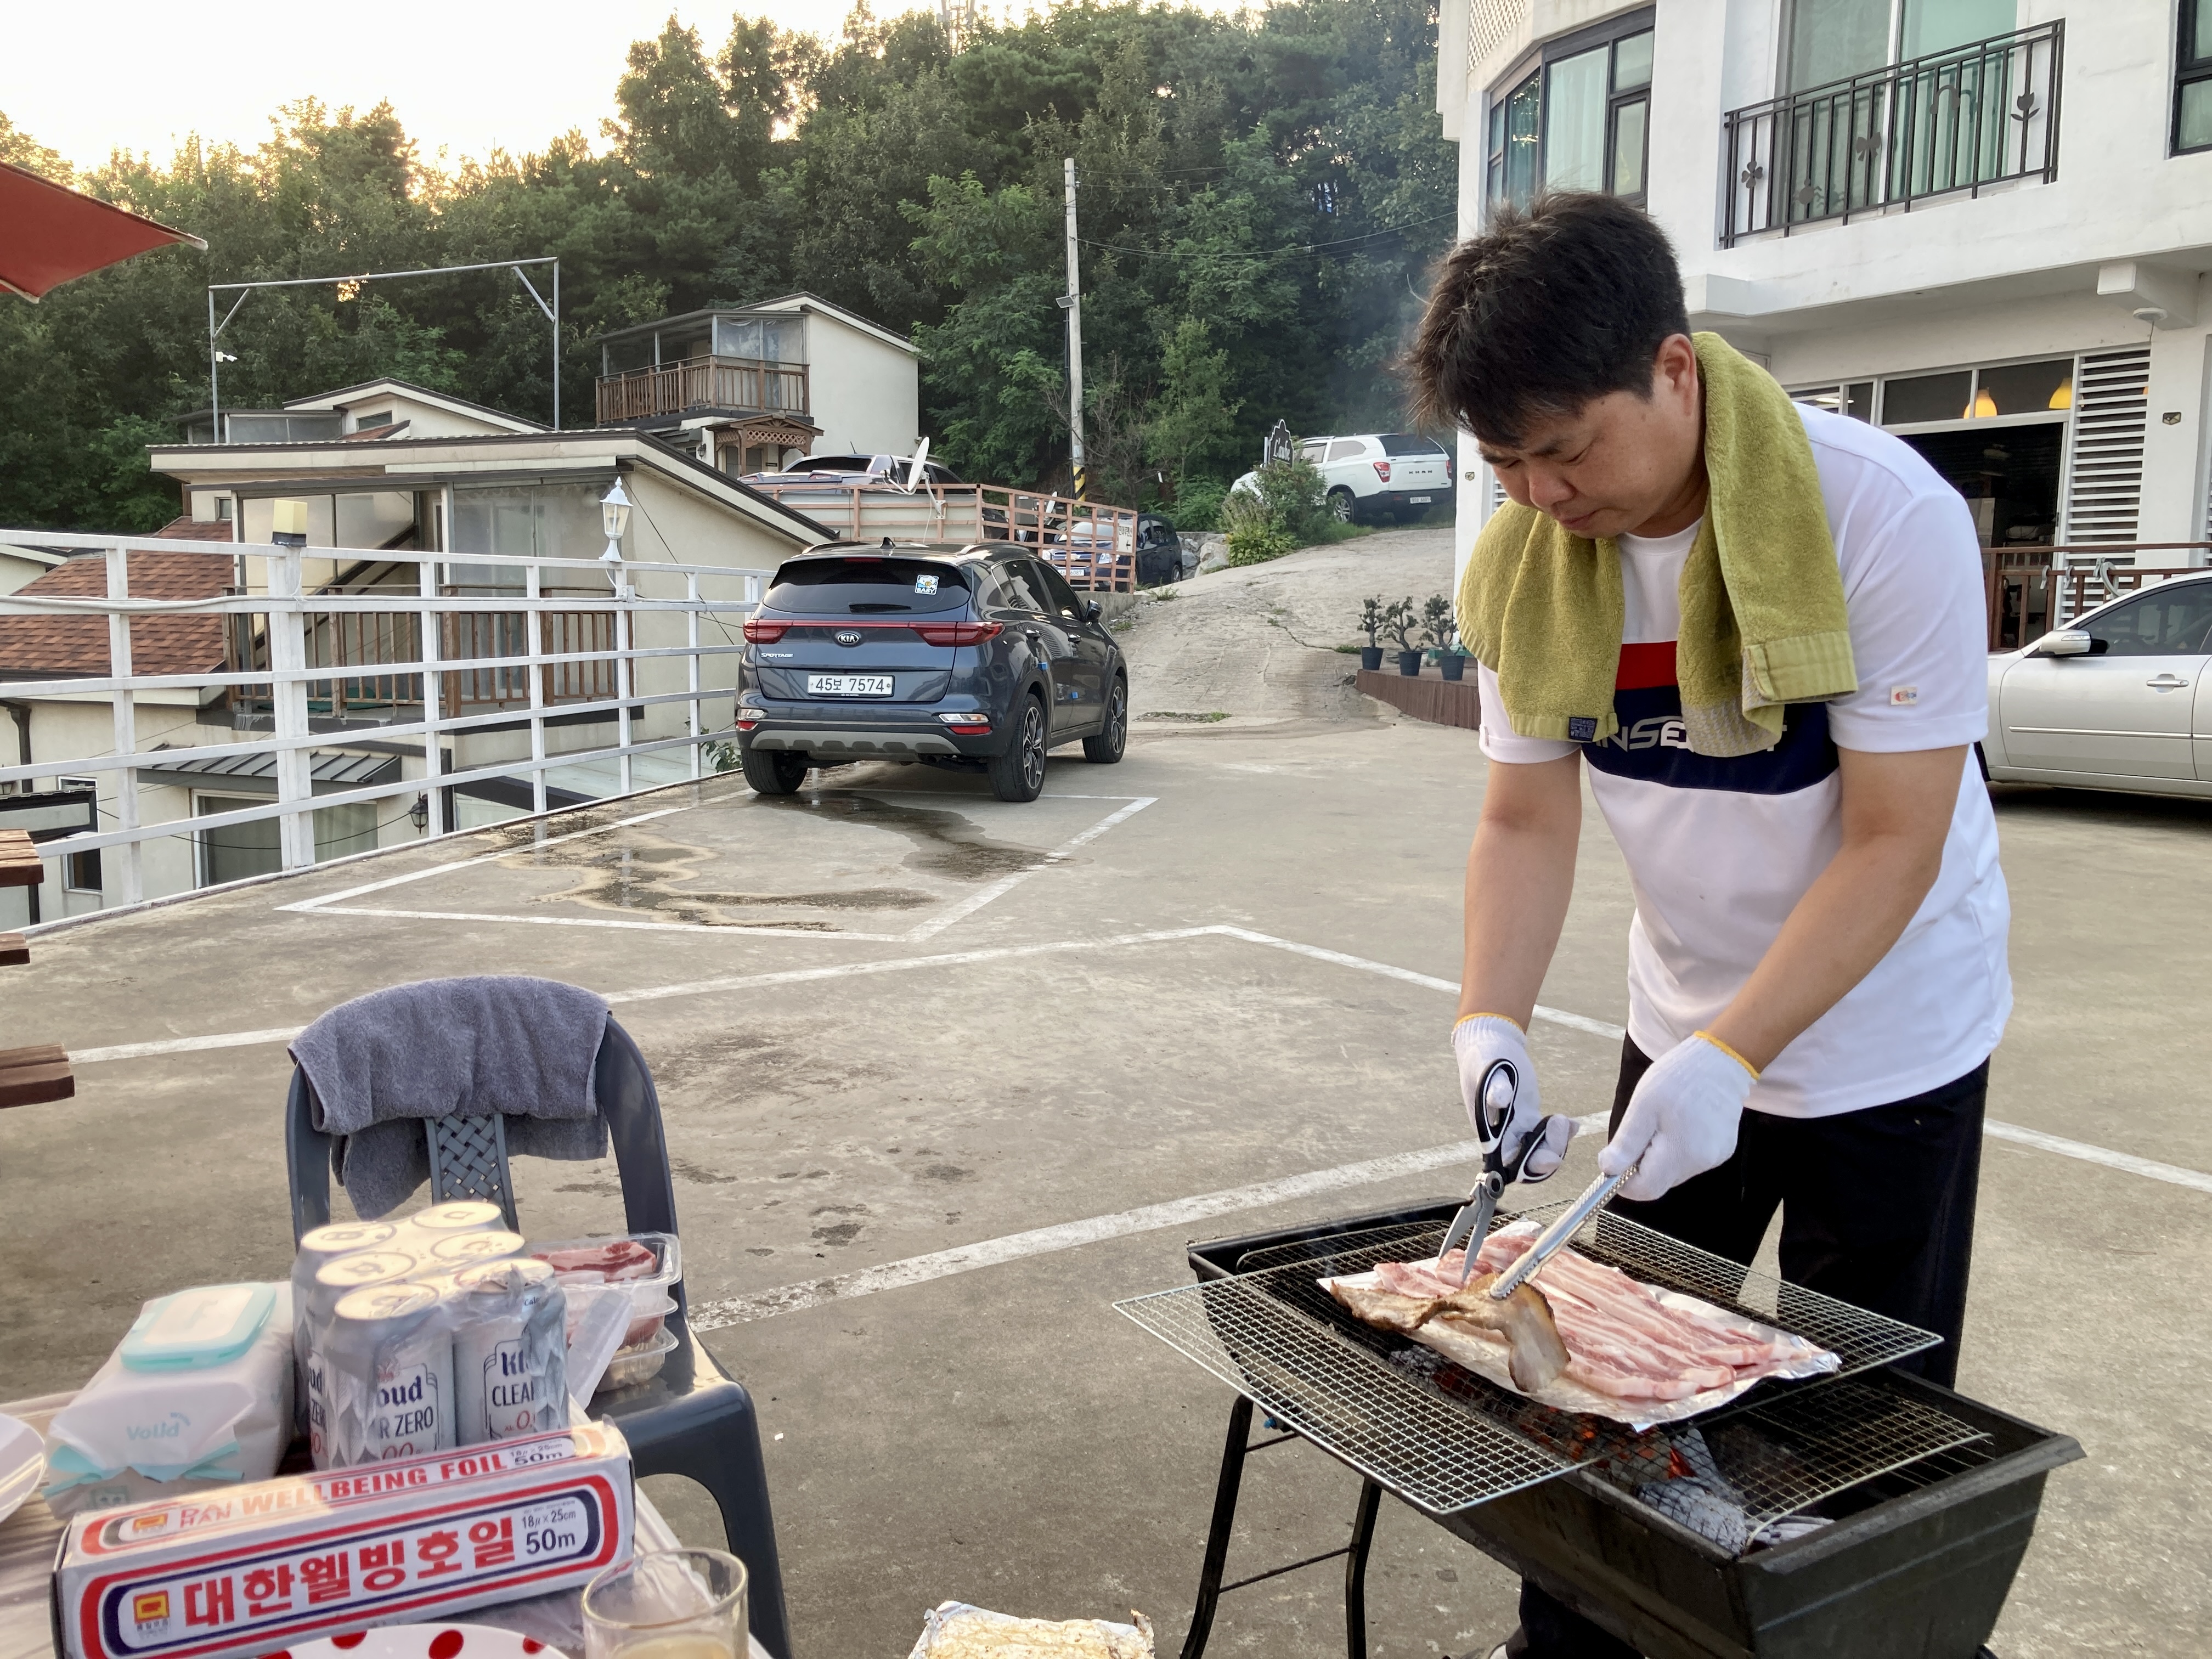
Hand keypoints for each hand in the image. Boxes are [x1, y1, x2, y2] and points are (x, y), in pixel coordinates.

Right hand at [1453, 1014, 1572, 1182]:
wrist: (1490, 1044)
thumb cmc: (1484, 1057)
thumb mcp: (1488, 1068)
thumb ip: (1494, 1087)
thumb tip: (1500, 1102)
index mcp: (1488, 1133)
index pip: (1508, 1166)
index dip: (1528, 1169)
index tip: (1547, 1156)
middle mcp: (1502, 1137)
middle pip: (1527, 1165)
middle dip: (1548, 1157)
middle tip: (1559, 1126)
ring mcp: (1517, 1129)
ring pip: (1540, 1153)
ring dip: (1557, 1144)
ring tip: (1564, 1120)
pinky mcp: (1529, 1118)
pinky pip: (1547, 1137)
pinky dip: (1563, 1134)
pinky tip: (1572, 1122)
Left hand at [1600, 1032, 1756, 1201]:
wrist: (1720, 1061)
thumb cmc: (1678, 1078)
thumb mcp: (1642, 1107)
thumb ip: (1626, 1144)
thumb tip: (1608, 1170)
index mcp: (1681, 1153)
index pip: (1645, 1189)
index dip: (1624, 1180)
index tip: (1616, 1158)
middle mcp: (1702, 1163)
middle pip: (1659, 1181)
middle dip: (1642, 1163)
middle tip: (1642, 1127)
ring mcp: (1715, 1158)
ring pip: (1674, 1171)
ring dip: (1660, 1154)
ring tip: (1664, 1120)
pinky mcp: (1722, 1150)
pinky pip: (1690, 1160)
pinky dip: (1678, 1148)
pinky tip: (1681, 1122)